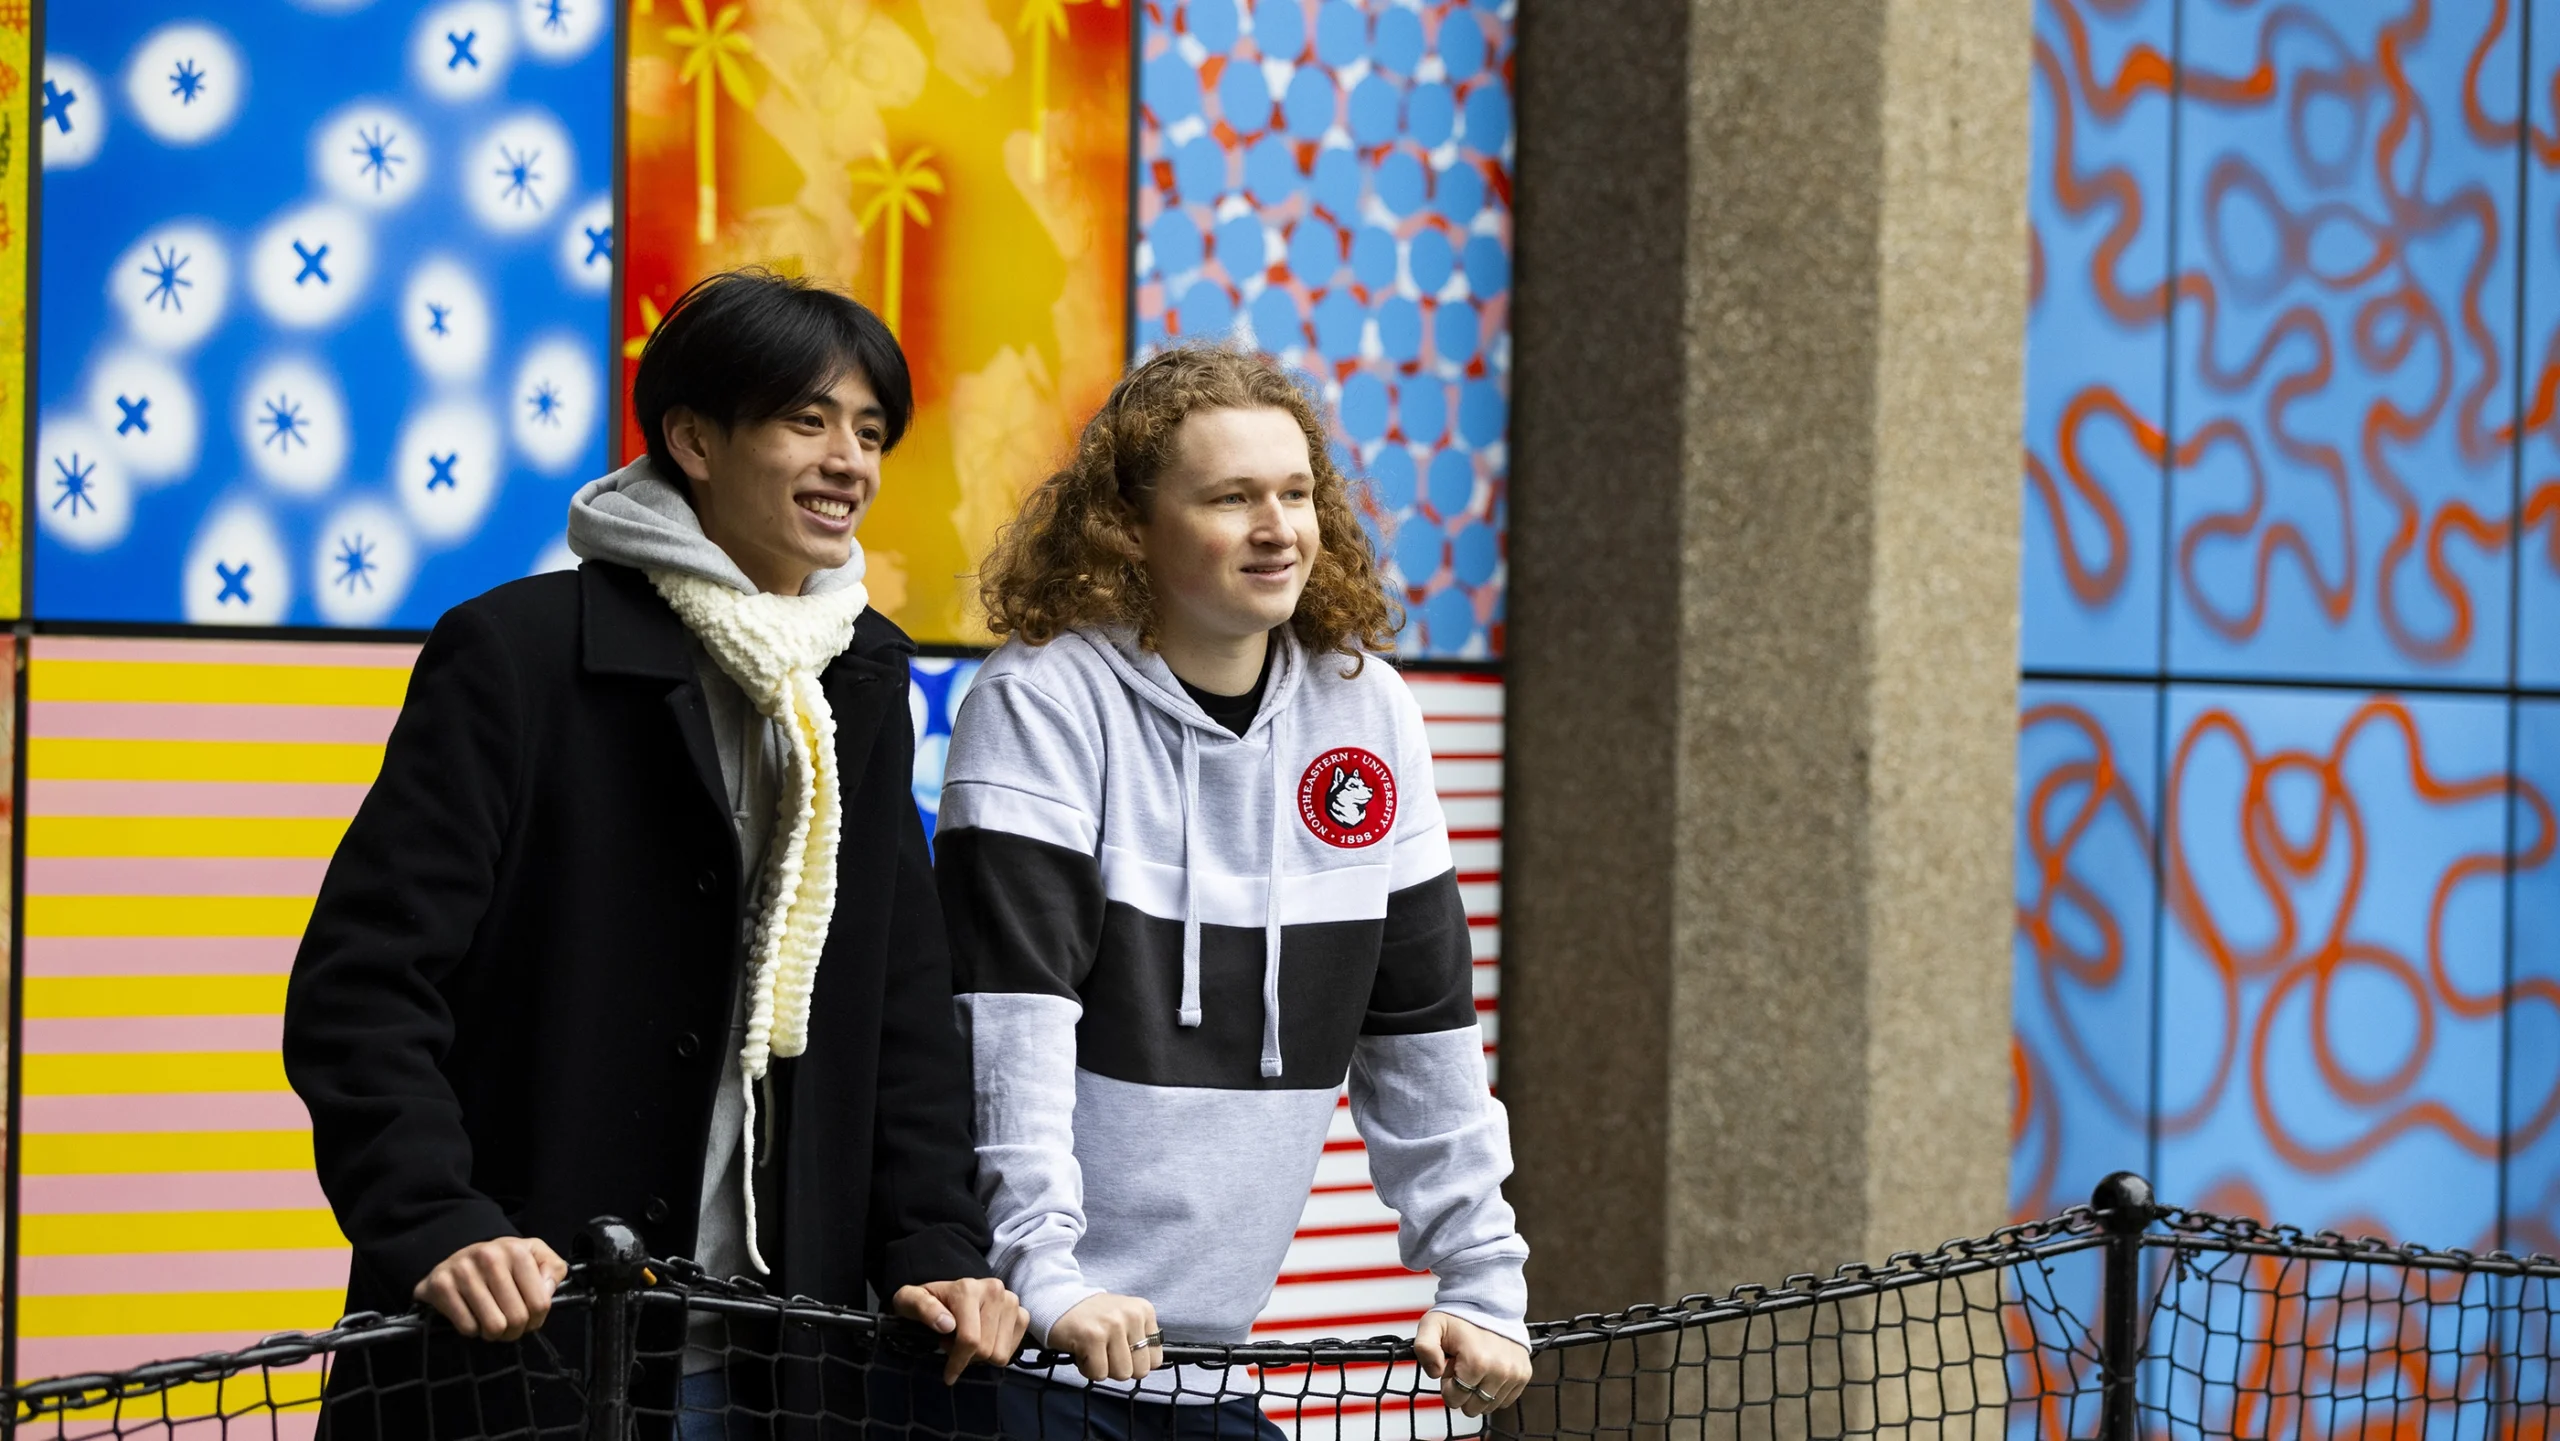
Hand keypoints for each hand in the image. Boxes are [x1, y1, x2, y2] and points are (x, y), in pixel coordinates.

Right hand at [413, 1237, 568, 1341]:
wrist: (456, 1255)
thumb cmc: (502, 1262)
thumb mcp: (534, 1255)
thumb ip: (553, 1270)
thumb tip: (547, 1291)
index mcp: (516, 1251)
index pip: (539, 1304)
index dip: (537, 1319)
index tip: (529, 1318)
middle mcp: (489, 1257)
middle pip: (517, 1318)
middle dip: (516, 1330)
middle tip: (510, 1325)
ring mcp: (463, 1271)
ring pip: (493, 1327)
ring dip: (494, 1333)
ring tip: (492, 1322)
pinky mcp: (441, 1286)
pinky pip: (468, 1328)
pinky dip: (473, 1330)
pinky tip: (473, 1316)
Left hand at [894, 1278, 1030, 1383]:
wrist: (946, 1292)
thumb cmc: (925, 1301)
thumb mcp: (909, 1301)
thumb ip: (923, 1309)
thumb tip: (946, 1325)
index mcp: (967, 1288)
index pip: (970, 1339)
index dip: (957, 1362)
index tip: (948, 1375)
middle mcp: (994, 1290)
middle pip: (986, 1349)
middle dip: (967, 1357)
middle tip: (953, 1346)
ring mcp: (1011, 1301)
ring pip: (1000, 1353)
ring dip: (982, 1356)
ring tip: (967, 1341)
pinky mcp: (1021, 1313)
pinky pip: (1012, 1350)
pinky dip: (997, 1352)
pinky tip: (984, 1340)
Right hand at [1047, 1292, 1161, 1382]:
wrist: (1058, 1302)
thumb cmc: (1093, 1318)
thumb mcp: (1125, 1320)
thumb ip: (1140, 1340)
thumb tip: (1151, 1367)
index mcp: (1144, 1311)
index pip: (1156, 1359)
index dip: (1135, 1361)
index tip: (1120, 1349)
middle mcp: (1132, 1316)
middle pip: (1140, 1370)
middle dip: (1119, 1367)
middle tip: (1104, 1350)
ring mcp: (1113, 1325)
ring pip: (1121, 1373)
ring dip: (1103, 1368)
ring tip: (1093, 1349)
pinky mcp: (1093, 1337)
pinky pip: (1099, 1373)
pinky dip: (1087, 1368)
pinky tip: (1082, 1350)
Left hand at [1414, 1310, 1531, 1417]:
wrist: (1490, 1303)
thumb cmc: (1460, 1317)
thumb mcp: (1431, 1326)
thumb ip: (1424, 1348)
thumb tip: (1435, 1372)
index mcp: (1476, 1362)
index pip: (1454, 1399)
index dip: (1447, 1383)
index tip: (1451, 1365)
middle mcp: (1499, 1370)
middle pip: (1472, 1407)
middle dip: (1463, 1390)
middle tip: (1463, 1365)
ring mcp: (1514, 1374)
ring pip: (1489, 1406)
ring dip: (1479, 1391)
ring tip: (1476, 1366)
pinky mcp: (1524, 1374)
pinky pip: (1505, 1400)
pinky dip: (1494, 1390)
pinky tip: (1489, 1371)